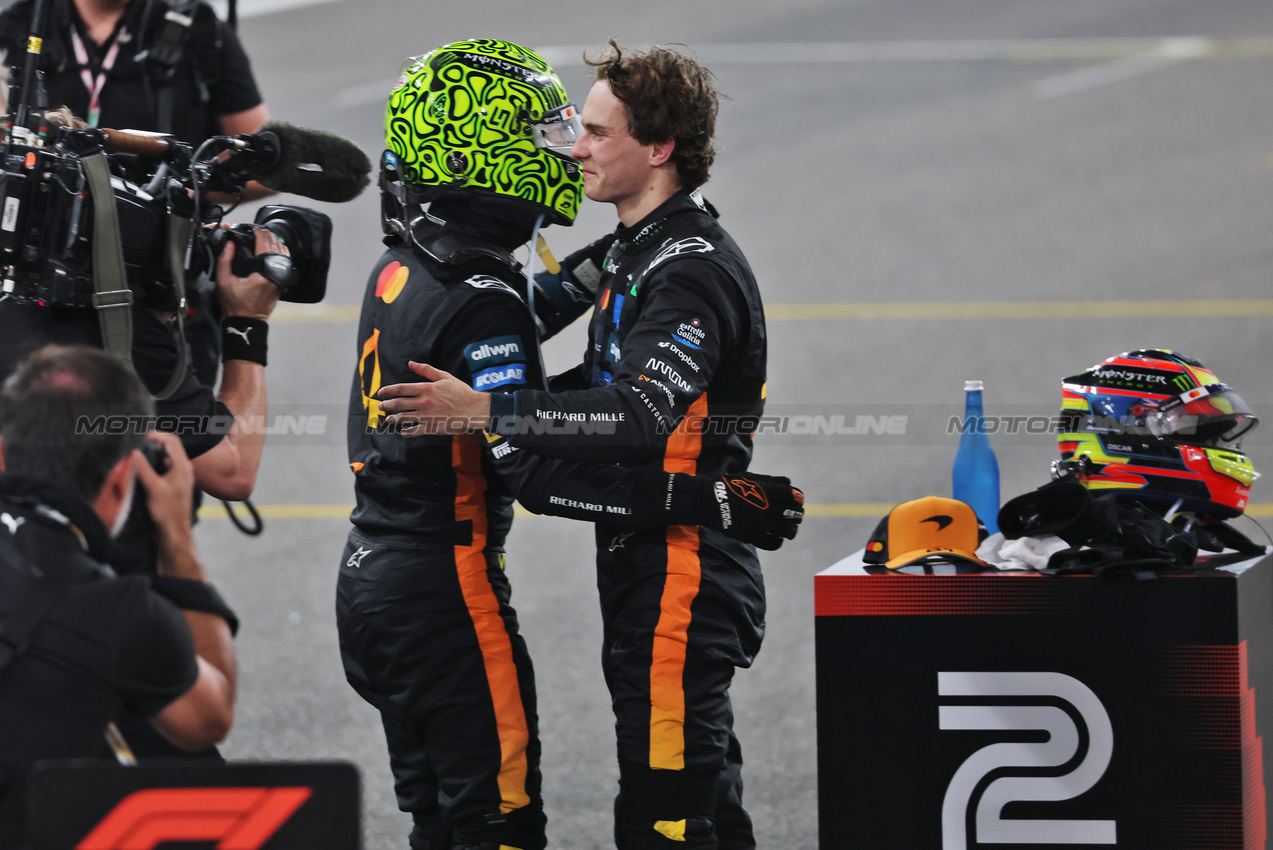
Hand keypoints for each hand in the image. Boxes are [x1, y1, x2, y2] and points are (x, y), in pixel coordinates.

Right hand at [132, 431, 198, 575]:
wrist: (173, 533)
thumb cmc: (167, 512)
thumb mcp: (153, 487)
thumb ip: (143, 468)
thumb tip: (133, 451)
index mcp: (183, 467)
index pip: (172, 441)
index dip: (157, 435)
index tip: (140, 435)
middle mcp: (184, 470)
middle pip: (170, 448)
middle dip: (154, 442)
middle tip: (137, 442)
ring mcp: (179, 478)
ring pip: (166, 458)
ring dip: (153, 454)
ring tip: (137, 453)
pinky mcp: (173, 486)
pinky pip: (164, 468)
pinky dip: (154, 465)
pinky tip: (142, 469)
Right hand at [215, 226, 285, 319]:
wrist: (246, 320)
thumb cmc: (235, 304)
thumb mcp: (224, 281)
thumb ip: (225, 260)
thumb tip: (230, 244)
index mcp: (262, 274)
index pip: (264, 246)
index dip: (260, 234)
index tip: (254, 229)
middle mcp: (275, 275)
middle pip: (275, 248)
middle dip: (268, 236)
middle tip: (259, 231)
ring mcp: (280, 279)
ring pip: (283, 255)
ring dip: (276, 244)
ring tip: (266, 238)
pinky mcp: (282, 283)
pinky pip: (284, 264)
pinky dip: (280, 254)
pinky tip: (274, 250)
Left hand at [377, 361, 490, 435]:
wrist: (475, 409)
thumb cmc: (462, 392)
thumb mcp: (445, 377)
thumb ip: (427, 370)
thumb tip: (411, 363)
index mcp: (427, 389)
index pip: (401, 389)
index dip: (388, 390)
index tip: (381, 393)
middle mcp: (424, 402)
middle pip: (399, 404)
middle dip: (387, 405)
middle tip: (381, 406)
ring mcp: (427, 416)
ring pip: (404, 418)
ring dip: (393, 419)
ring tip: (388, 419)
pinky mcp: (432, 428)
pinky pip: (415, 431)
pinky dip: (406, 433)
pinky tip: (403, 432)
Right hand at [693, 472, 804, 549]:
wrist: (707, 501)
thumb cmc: (730, 486)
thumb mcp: (751, 477)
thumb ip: (771, 481)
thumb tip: (790, 486)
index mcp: (766, 490)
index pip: (792, 495)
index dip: (798, 498)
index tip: (798, 500)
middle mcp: (765, 506)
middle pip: (792, 513)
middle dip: (798, 515)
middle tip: (797, 516)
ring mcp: (758, 523)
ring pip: (786, 530)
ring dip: (792, 530)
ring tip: (791, 530)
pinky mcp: (751, 536)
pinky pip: (772, 543)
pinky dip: (778, 542)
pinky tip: (778, 538)